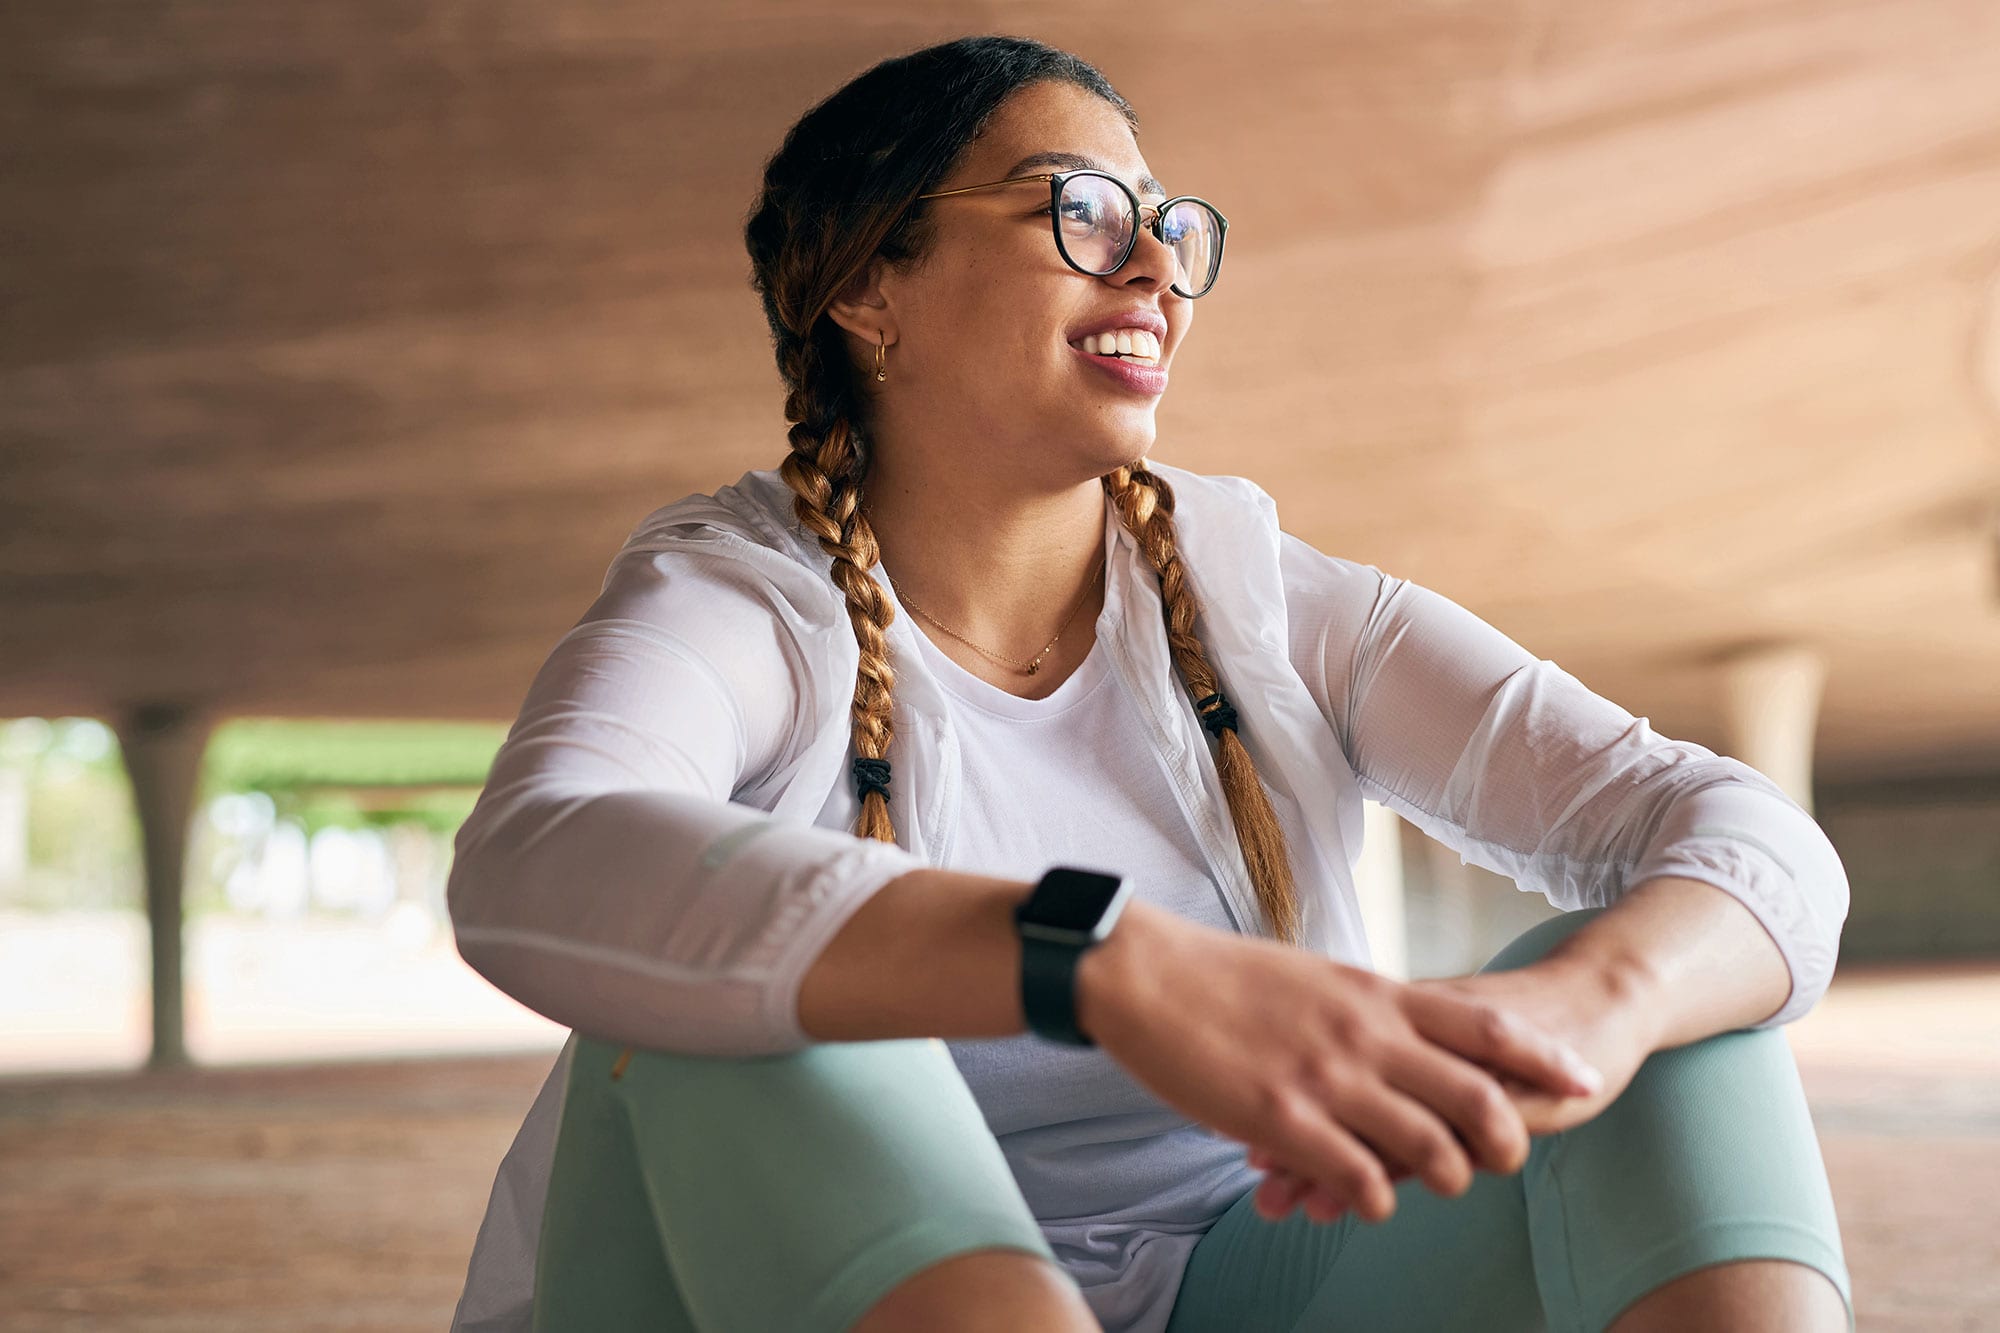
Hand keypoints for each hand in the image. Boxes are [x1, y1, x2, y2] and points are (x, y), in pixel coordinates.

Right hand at [1077, 903, 1607, 1224]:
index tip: (1583, 1082)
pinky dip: (1375, 1200)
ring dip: (1442, 1178)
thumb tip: (1404, 1032)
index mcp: (1374, 994)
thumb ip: (1367, 1008)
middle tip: (1503, 1161)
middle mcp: (1365, 1035)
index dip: (1544, 1058)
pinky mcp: (1281, 1120)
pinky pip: (1360, 1180)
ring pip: (1429, 1150)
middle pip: (1477, 1097)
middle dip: (1506, 1140)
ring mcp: (1326, 1079)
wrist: (1144, 975)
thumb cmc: (1223, 976)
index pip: (1486, 1026)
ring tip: (1431, 1183)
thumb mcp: (1317, 977)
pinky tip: (1363, 1198)